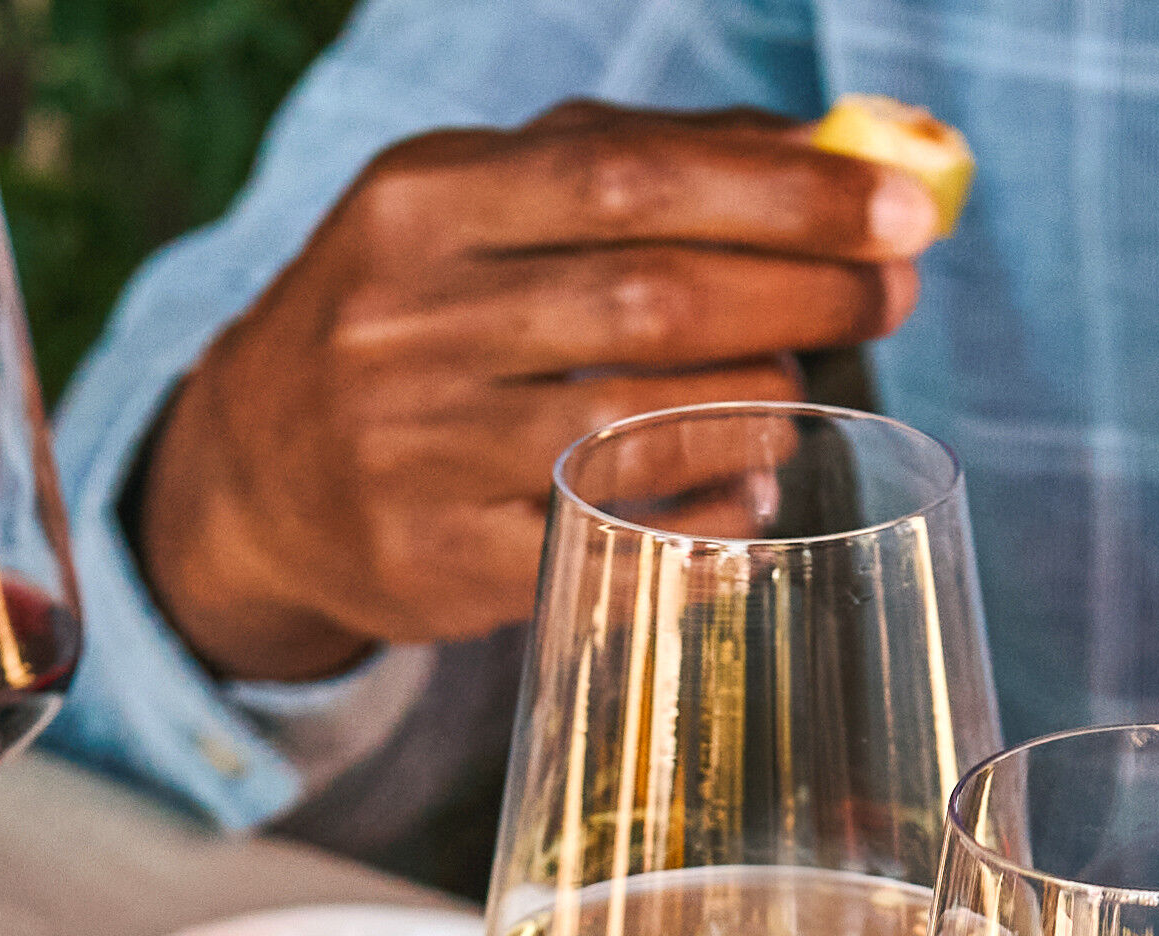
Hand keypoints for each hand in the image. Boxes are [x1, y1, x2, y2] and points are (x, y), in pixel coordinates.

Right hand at [134, 108, 937, 682]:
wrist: (253, 474)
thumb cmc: (415, 310)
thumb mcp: (481, 200)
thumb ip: (639, 159)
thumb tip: (834, 145)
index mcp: (424, 202)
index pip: (634, 181)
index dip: (787, 196)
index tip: (905, 209)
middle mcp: (409, 325)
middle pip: (653, 302)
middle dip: (805, 294)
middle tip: (892, 292)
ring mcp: (419, 455)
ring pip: (643, 426)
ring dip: (763, 404)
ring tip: (802, 388)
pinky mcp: (442, 567)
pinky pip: (618, 541)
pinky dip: (712, 514)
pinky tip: (752, 487)